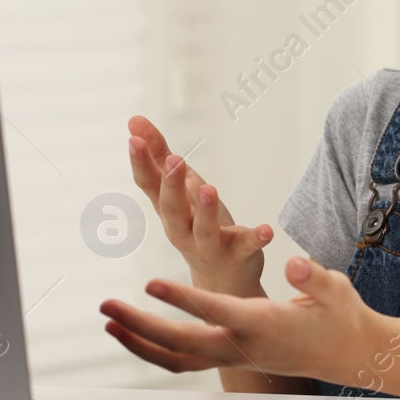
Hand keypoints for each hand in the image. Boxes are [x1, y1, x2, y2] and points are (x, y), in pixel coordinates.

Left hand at [100, 256, 399, 389]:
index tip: (151, 284)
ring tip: (107, 321)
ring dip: (137, 341)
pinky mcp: (228, 357)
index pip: (216, 312)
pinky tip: (130, 333)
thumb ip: (315, 278)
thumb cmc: (338, 317)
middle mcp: (241, 345)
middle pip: (181, 343)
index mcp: (263, 325)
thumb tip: (297, 266)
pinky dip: (151, 350)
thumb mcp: (336, 291)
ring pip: (174, 358)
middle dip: (140, 326)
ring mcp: (232, 356)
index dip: (182, 300)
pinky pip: (181, 361)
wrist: (345, 352)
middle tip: (107, 306)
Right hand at [127, 115, 272, 294]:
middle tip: (174, 161)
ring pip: (204, 231)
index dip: (140, 162)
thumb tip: (133, 119)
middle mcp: (183, 230)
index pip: (149, 185)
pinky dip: (255, 238)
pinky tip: (266, 230)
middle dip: (171, 186)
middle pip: (172, 209)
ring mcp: (210, 245)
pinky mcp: (238, 255)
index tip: (133, 138)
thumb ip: (158, 155)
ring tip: (209, 189)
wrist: (221, 280)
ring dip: (205, 211)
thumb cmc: (195, 225)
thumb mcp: (177, 190)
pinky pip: (246, 246)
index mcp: (168, 210)